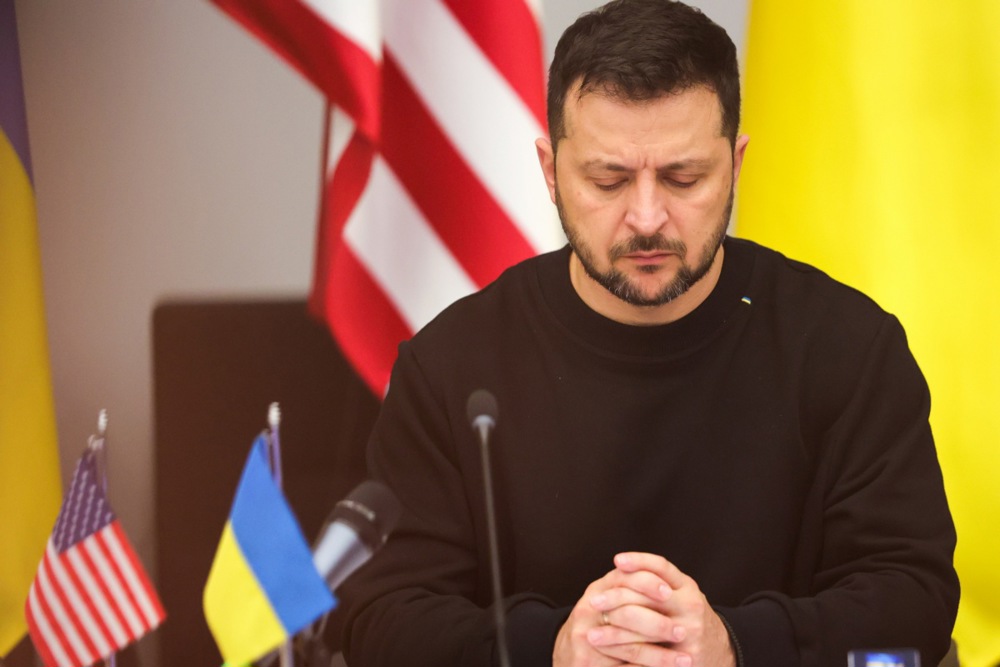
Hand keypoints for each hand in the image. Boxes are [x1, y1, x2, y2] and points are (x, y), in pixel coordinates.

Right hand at [553, 563, 674, 666]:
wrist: (568, 654)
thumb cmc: (596, 624)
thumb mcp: (608, 600)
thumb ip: (629, 587)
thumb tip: (668, 582)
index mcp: (596, 591)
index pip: (625, 580)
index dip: (648, 584)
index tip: (670, 594)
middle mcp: (586, 611)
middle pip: (627, 614)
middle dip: (659, 625)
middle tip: (682, 632)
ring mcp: (584, 638)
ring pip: (630, 647)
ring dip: (660, 656)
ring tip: (684, 661)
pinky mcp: (586, 663)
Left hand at [587, 553, 734, 666]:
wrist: (719, 650)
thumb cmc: (688, 617)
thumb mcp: (680, 594)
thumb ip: (657, 582)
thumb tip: (619, 568)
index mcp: (687, 587)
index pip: (661, 567)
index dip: (639, 561)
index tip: (616, 561)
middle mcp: (691, 607)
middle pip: (648, 597)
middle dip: (616, 600)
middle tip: (593, 602)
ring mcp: (690, 633)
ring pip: (644, 631)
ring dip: (614, 634)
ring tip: (593, 635)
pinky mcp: (685, 658)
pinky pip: (649, 657)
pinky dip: (627, 658)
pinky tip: (610, 656)